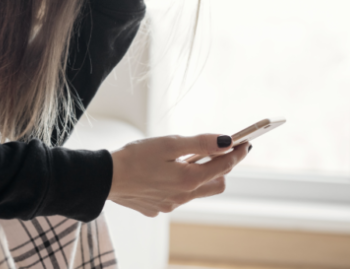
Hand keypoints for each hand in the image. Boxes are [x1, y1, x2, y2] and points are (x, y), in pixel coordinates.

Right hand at [107, 134, 248, 216]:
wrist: (104, 178)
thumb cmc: (135, 157)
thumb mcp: (169, 144)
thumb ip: (201, 144)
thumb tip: (227, 141)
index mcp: (189, 180)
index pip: (224, 166)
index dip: (237, 153)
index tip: (245, 143)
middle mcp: (183, 197)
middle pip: (216, 184)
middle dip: (222, 167)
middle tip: (218, 150)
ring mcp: (169, 205)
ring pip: (196, 191)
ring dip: (199, 175)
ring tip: (187, 159)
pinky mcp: (156, 208)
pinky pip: (176, 196)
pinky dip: (178, 184)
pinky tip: (163, 173)